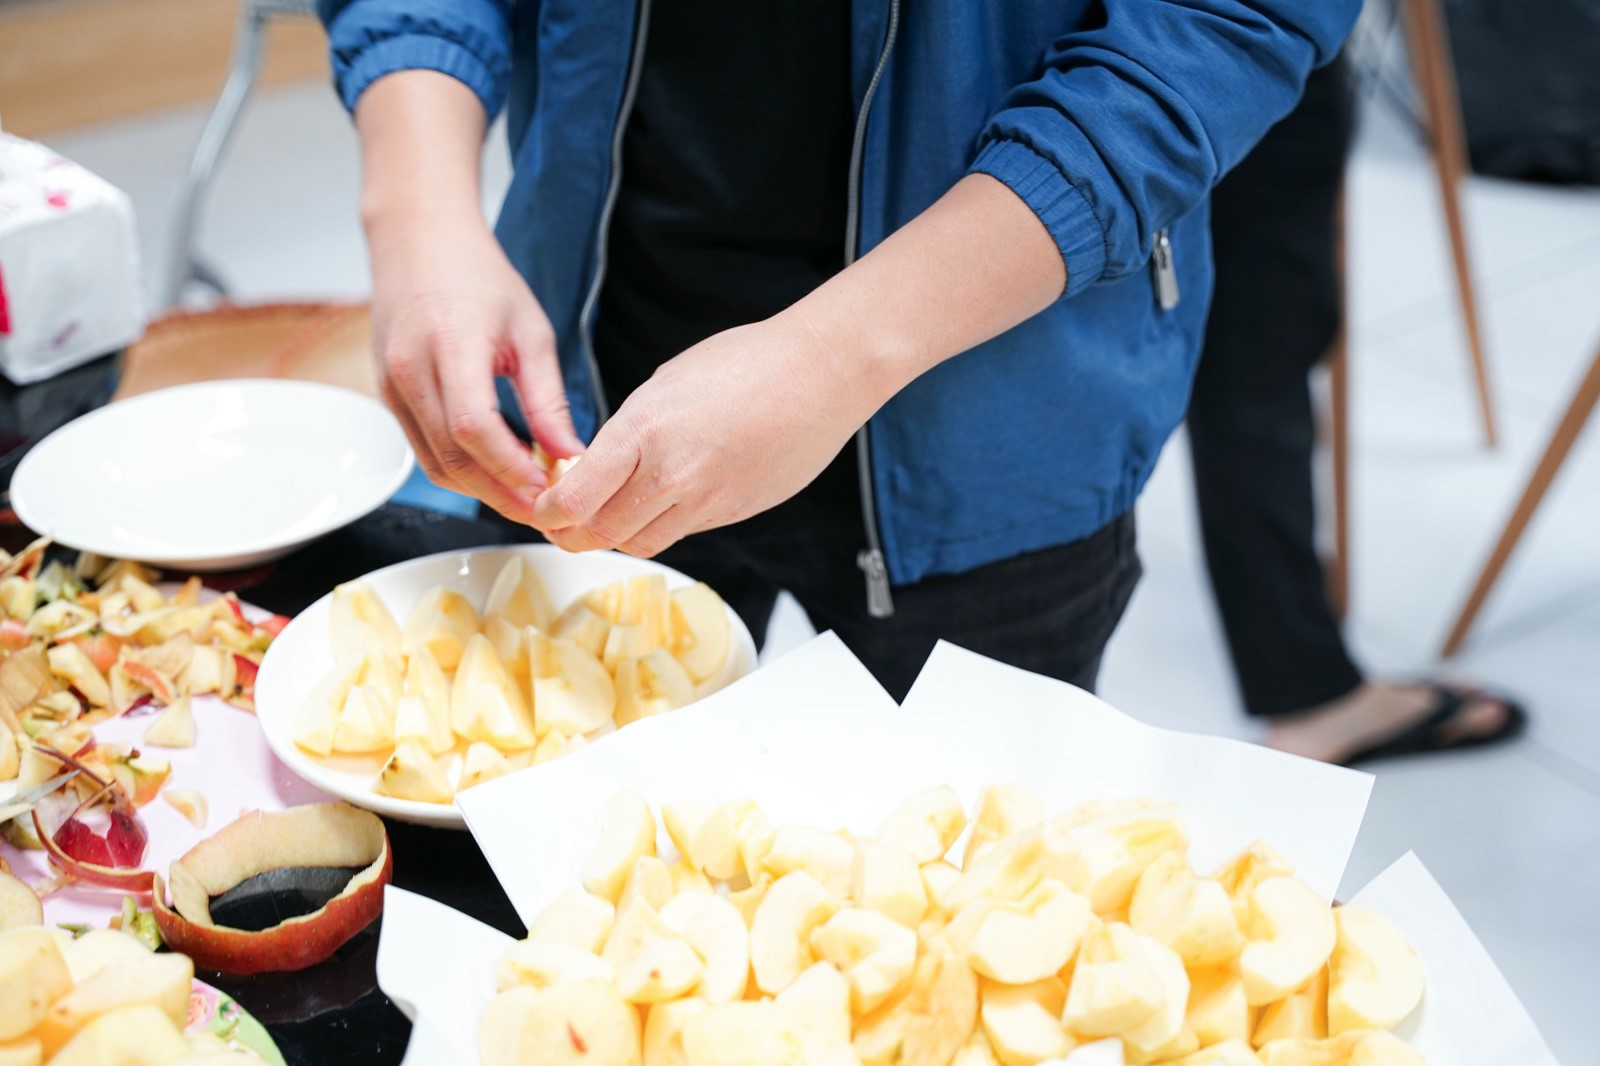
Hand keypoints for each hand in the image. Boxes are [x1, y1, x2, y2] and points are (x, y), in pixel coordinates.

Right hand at [367, 216, 583, 523]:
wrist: (419, 243)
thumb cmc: (478, 278)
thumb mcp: (530, 333)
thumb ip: (547, 400)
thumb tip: (569, 455)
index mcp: (450, 346)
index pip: (475, 428)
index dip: (512, 468)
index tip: (549, 488)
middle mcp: (410, 371)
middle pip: (453, 458)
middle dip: (501, 494)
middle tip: (545, 511)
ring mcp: (392, 387)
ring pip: (435, 464)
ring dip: (481, 490)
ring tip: (526, 498)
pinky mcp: (389, 398)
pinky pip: (423, 450)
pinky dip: (461, 471)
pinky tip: (496, 473)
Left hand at [530, 314, 886, 556]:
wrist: (821, 373)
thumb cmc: (747, 361)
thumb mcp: (665, 382)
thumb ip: (628, 431)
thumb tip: (599, 465)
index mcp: (645, 431)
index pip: (576, 499)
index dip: (548, 513)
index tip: (543, 509)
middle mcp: (673, 475)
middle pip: (603, 533)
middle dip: (573, 534)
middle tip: (562, 524)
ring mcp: (708, 500)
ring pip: (642, 542)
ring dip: (617, 535)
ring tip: (608, 516)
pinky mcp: (735, 512)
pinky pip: (683, 531)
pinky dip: (662, 523)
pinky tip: (662, 500)